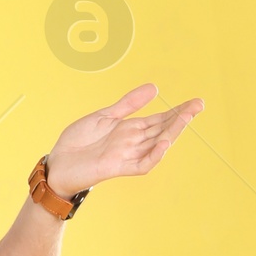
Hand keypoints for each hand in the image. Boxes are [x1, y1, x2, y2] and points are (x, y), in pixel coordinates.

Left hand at [45, 83, 202, 197]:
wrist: (57, 163)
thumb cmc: (78, 142)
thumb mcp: (105, 116)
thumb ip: (129, 104)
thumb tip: (155, 87)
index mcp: (131, 129)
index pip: (160, 119)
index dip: (178, 111)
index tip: (195, 102)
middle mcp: (133, 142)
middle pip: (163, 129)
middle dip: (181, 118)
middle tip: (198, 105)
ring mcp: (127, 155)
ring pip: (156, 144)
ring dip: (172, 132)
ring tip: (186, 118)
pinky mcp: (117, 167)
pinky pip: (142, 164)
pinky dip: (154, 156)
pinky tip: (163, 143)